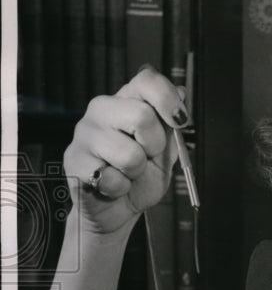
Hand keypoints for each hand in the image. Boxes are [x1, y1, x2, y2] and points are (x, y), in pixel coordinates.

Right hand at [63, 67, 187, 233]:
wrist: (119, 209)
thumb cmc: (140, 178)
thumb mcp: (164, 151)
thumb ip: (170, 125)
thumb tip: (180, 91)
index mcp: (125, 101)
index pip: (147, 80)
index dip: (168, 99)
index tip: (180, 120)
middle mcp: (101, 110)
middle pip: (141, 116)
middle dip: (155, 146)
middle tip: (147, 157)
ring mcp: (84, 134)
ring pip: (130, 154)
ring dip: (137, 172)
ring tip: (128, 174)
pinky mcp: (73, 161)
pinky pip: (112, 178)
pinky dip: (120, 188)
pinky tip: (112, 185)